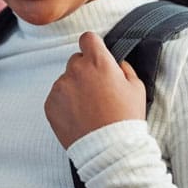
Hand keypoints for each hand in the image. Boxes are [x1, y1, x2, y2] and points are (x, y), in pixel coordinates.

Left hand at [44, 32, 145, 148]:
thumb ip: (124, 69)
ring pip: (66, 79)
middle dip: (85, 70)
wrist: (108, 149)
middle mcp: (76, 70)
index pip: (88, 38)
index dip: (92, 46)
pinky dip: (65, 103)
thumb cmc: (125, 119)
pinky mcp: (50, 103)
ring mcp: (60, 87)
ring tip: (89, 108)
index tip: (95, 54)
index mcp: (98, 62)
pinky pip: (57, 96)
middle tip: (97, 90)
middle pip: (76, 60)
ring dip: (74, 88)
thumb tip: (117, 64)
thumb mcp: (137, 88)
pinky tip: (79, 116)